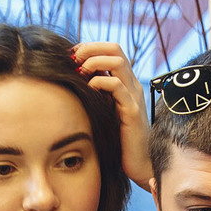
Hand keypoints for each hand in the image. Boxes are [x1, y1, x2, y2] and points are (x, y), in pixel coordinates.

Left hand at [73, 41, 152, 192]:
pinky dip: (98, 82)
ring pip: (117, 61)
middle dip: (90, 49)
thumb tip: (72, 80)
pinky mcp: (131, 110)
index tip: (71, 56)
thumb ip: (95, 94)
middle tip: (73, 60)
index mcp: (126, 82)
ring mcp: (134, 96)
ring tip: (80, 73)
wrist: (139, 164)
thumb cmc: (118, 140)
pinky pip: (116, 85)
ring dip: (94, 61)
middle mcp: (132, 84)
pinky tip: (89, 91)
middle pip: (115, 48)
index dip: (90, 47)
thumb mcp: (104, 111)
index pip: (111, 50)